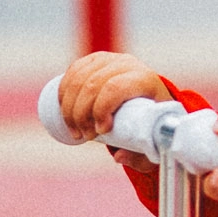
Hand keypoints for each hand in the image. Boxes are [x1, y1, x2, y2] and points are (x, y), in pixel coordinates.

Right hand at [58, 53, 170, 176]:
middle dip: (82, 114)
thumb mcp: (153, 141)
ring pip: (79, 79)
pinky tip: (65, 111)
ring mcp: (109, 59)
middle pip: (93, 85)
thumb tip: (118, 156)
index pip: (115, 88)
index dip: (101, 109)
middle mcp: (127, 64)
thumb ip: (140, 154)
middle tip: (84, 136)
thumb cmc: (153, 123)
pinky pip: (72, 72)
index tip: (101, 131)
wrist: (152, 97)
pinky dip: (64, 93)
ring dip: (70, 107)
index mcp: (145, 79)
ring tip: (75, 130)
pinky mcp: (94, 60)